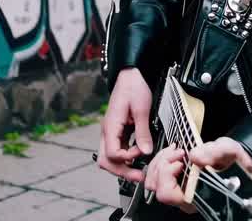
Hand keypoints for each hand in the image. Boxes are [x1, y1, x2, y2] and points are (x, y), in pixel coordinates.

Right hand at [97, 68, 152, 182]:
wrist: (130, 75)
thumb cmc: (133, 87)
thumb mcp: (142, 109)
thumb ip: (143, 132)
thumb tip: (146, 152)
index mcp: (110, 126)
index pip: (112, 153)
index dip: (127, 157)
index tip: (142, 150)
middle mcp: (107, 131)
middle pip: (105, 161)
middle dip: (121, 171)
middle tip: (138, 177)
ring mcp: (111, 132)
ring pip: (109, 158)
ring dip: (122, 166)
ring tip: (138, 171)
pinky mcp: (117, 131)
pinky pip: (117, 149)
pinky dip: (125, 157)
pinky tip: (137, 157)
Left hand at [150, 138, 251, 210]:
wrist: (233, 160)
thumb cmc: (233, 161)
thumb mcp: (229, 151)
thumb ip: (214, 153)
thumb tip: (195, 156)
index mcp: (196, 196)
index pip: (167, 193)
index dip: (168, 174)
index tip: (181, 160)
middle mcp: (184, 197)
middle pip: (156, 186)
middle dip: (163, 163)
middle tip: (178, 152)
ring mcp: (177, 190)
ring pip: (153, 181)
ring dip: (159, 161)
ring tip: (174, 151)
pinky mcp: (173, 182)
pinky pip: (156, 175)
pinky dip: (160, 161)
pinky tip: (171, 153)